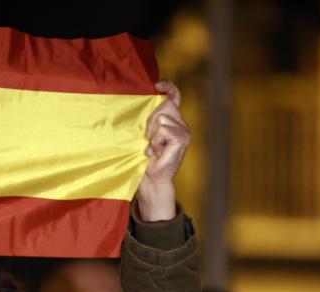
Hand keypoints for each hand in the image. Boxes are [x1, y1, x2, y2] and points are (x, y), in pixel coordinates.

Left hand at [137, 80, 190, 221]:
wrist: (150, 179)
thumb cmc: (143, 158)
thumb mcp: (142, 134)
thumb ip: (145, 119)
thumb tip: (135, 101)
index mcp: (172, 120)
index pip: (174, 95)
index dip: (167, 87)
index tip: (156, 85)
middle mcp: (180, 123)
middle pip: (163, 105)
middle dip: (150, 121)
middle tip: (148, 139)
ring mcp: (184, 130)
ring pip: (162, 118)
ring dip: (152, 134)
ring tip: (152, 147)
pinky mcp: (183, 138)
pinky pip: (164, 129)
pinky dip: (156, 141)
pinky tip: (156, 152)